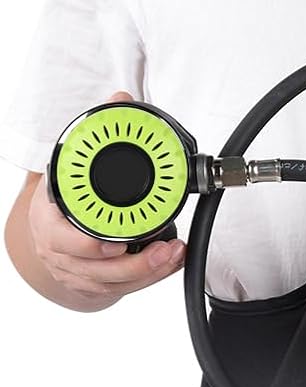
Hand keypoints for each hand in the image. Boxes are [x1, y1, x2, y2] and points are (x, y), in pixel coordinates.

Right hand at [28, 90, 186, 305]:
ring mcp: (77, 272)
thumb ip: (96, 134)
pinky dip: (151, 278)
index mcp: (49, 221)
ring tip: (175, 254)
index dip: (88, 245)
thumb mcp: (69, 165)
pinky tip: (171, 264)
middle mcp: (60, 251)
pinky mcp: (95, 284)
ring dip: (149, 272)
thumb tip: (121, 98)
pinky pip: (125, 288)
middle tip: (166, 248)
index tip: (114, 244)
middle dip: (135, 263)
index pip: (62, 238)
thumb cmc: (60, 198)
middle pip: (96, 268)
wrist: (48, 230)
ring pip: (114, 282)